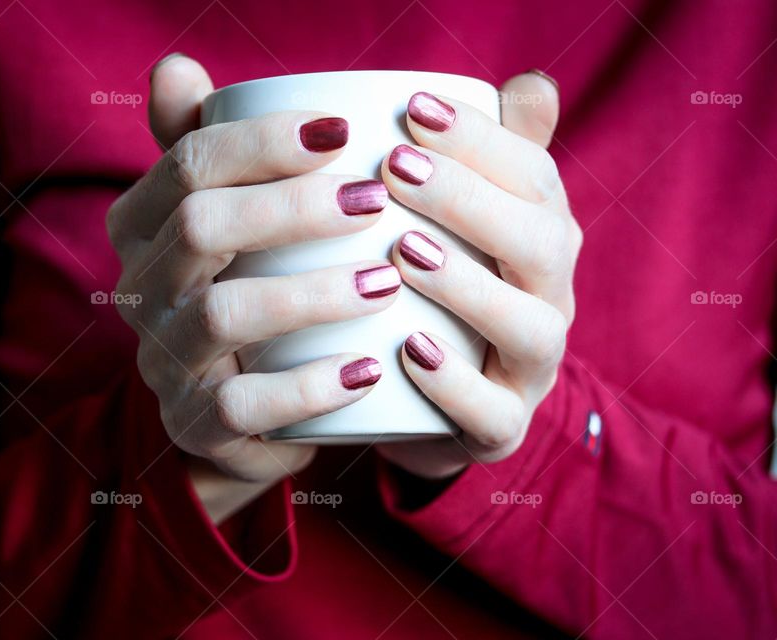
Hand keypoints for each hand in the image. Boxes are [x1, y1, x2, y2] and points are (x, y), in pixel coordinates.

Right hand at [108, 55, 399, 522]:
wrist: (228, 412)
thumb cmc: (240, 290)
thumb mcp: (222, 220)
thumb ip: (204, 147)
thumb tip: (176, 66)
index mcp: (141, 226)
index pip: (186, 164)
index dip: (262, 140)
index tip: (344, 130)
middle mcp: (141, 289)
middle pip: (200, 227)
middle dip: (291, 205)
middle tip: (374, 198)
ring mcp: (164, 361)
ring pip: (222, 314)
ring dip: (310, 292)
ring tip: (385, 278)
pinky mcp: (196, 424)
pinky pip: (243, 407)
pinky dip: (310, 387)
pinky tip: (368, 368)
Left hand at [376, 72, 580, 479]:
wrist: (427, 405)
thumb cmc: (444, 296)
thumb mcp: (467, 227)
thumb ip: (494, 159)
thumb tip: (530, 83)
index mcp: (544, 239)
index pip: (533, 177)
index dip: (479, 140)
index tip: (412, 109)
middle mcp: (551, 299)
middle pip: (542, 244)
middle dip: (471, 200)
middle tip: (397, 168)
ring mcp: (532, 368)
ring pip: (530, 328)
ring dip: (469, 286)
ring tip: (403, 252)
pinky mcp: (503, 428)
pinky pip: (492, 412)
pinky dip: (453, 382)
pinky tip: (407, 349)